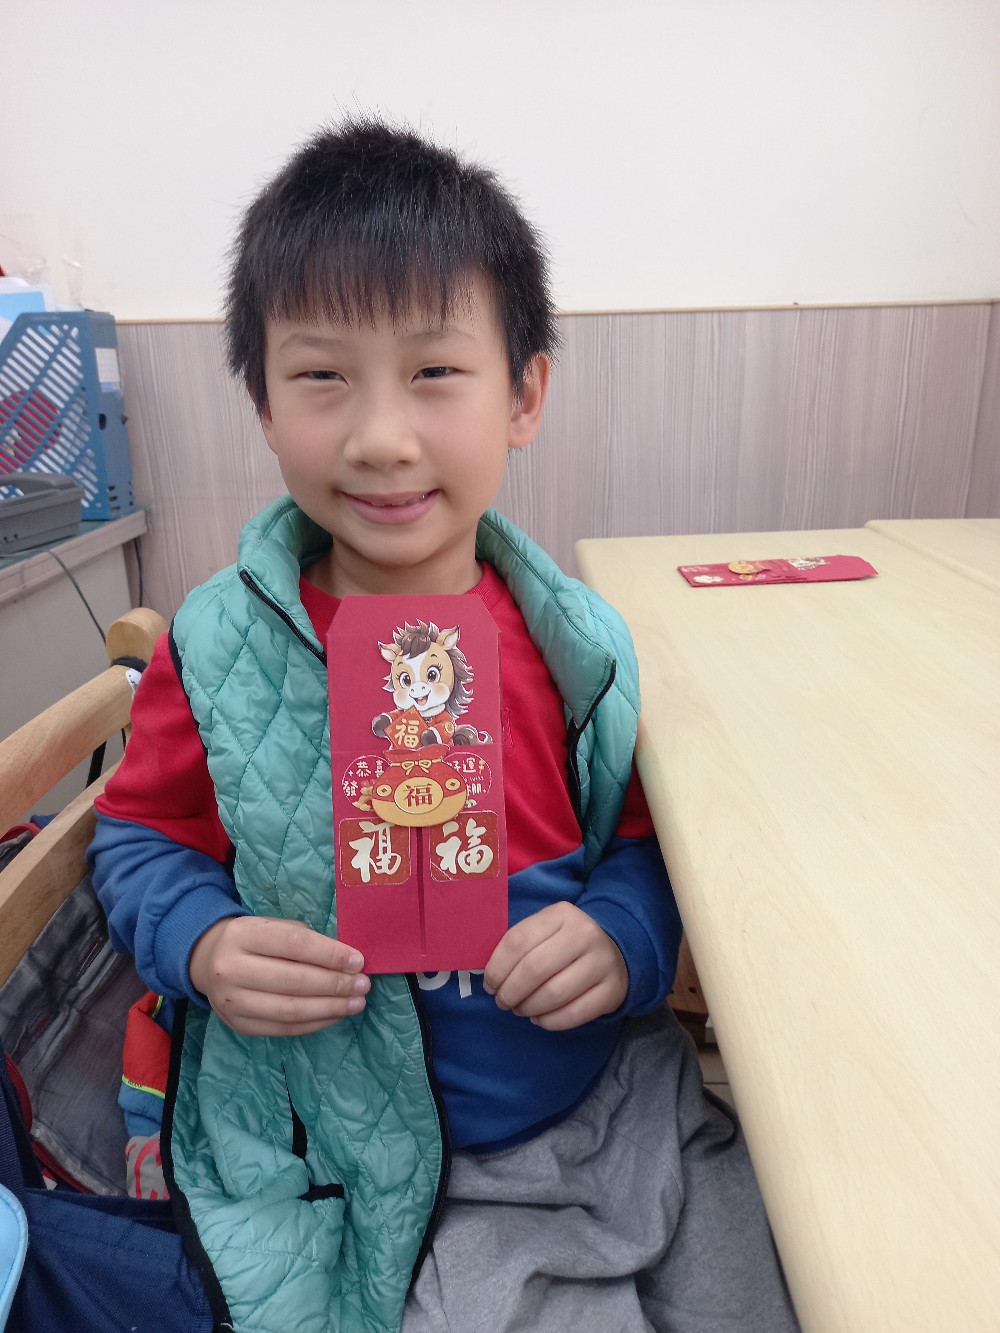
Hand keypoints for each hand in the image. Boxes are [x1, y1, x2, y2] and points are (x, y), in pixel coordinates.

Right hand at [189, 915, 369, 1036]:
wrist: (208, 960)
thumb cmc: (253, 940)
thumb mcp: (273, 926)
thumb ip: (306, 940)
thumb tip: (348, 960)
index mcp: (243, 935)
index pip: (294, 944)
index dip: (330, 954)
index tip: (358, 961)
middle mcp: (231, 969)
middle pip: (293, 981)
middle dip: (335, 985)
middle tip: (362, 985)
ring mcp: (231, 1002)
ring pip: (290, 1010)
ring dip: (330, 1008)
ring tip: (356, 1003)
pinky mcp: (238, 1026)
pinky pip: (283, 1029)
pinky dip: (315, 1023)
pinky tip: (335, 1015)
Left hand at [483, 902, 628, 1030]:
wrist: (612, 952)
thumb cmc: (564, 944)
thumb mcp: (544, 930)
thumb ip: (519, 945)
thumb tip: (491, 977)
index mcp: (562, 914)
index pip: (518, 940)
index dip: (497, 967)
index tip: (490, 984)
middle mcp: (585, 934)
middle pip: (535, 969)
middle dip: (510, 991)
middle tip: (503, 1002)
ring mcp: (603, 962)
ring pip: (554, 994)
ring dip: (528, 1008)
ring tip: (520, 1009)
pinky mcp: (613, 990)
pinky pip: (575, 1014)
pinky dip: (550, 1022)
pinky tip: (540, 1018)